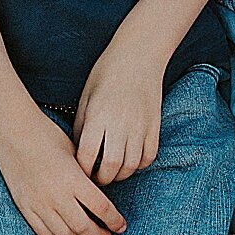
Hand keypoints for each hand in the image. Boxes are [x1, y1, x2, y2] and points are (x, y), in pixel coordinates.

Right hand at [0, 104, 126, 234]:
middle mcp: (57, 196)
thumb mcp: (73, 152)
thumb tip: (97, 193)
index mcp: (74, 179)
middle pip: (84, 227)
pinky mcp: (25, 206)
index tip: (121, 226)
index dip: (114, 221)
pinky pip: (43, 232)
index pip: (101, 208)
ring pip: (64, 234)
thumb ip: (85, 176)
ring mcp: (39, 204)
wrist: (12, 130)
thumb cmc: (45, 134)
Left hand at [74, 42, 165, 184]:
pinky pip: (149, 157)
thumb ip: (81, 126)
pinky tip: (130, 161)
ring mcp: (140, 126)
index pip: (86, 155)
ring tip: (112, 171)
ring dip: (120, 174)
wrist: (138, 56)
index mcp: (98, 116)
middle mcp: (120, 124)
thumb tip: (79, 153)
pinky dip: (139, 165)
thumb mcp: (86, 97)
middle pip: (110, 166)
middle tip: (96, 176)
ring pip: (131, 166)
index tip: (79, 172)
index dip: (81, 169)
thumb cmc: (106, 73)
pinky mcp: (154, 126)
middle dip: (101, 178)